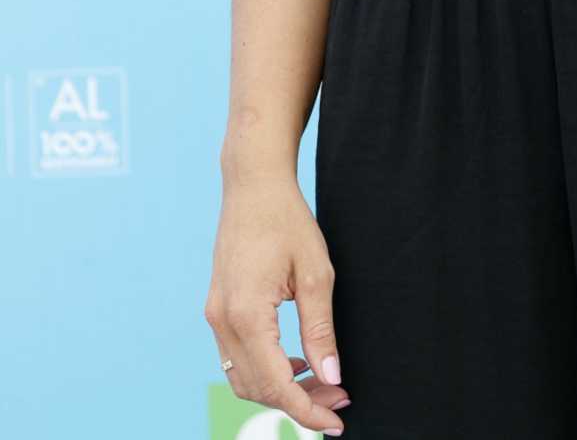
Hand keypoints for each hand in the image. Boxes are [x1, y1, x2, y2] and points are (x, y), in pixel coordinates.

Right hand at [204, 175, 351, 434]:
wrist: (253, 185)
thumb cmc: (287, 220)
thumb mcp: (316, 273)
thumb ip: (320, 330)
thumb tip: (331, 377)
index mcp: (246, 315)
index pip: (276, 384)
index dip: (307, 410)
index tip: (335, 423)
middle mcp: (222, 321)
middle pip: (257, 388)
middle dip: (298, 403)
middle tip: (337, 400)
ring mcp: (215, 316)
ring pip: (243, 378)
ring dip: (280, 390)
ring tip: (321, 384)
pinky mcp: (217, 309)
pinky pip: (236, 358)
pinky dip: (264, 371)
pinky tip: (295, 363)